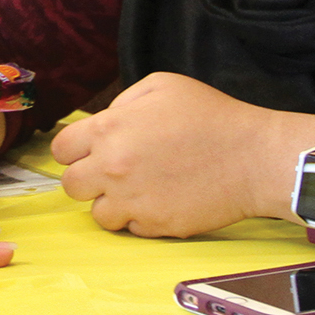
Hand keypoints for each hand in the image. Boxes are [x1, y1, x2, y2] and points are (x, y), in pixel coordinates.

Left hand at [51, 71, 314, 237]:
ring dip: (111, 203)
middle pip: (70, 186)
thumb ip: (123, 103)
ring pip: (97, 214)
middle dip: (88, 178)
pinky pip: (130, 229)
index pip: (61, 150)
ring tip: (138, 189)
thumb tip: (105, 122)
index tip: (92, 150)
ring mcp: (133, 202)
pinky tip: (160, 200)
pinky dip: (139, 218)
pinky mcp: (155, 227)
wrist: (254, 158)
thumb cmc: (212, 117)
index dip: (75, 149)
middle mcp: (113, 169)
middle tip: (112, 172)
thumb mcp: (161, 86)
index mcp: (109, 131)